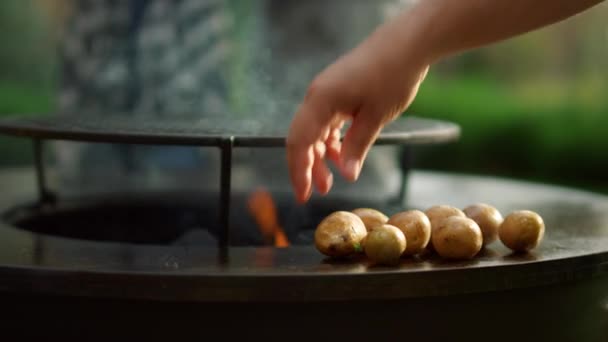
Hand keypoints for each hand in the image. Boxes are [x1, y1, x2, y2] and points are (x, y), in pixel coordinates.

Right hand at [286, 20, 428, 202]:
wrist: (406, 44)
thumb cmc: (392, 75)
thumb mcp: (375, 118)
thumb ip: (356, 147)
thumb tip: (347, 175)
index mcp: (320, 101)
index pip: (299, 142)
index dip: (299, 171)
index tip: (304, 194)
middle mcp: (317, 96)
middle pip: (301, 137)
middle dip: (307, 166)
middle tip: (315, 192)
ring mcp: (326, 92)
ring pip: (313, 130)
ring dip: (319, 156)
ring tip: (330, 180)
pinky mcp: (337, 91)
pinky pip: (325, 121)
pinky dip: (330, 140)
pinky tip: (339, 155)